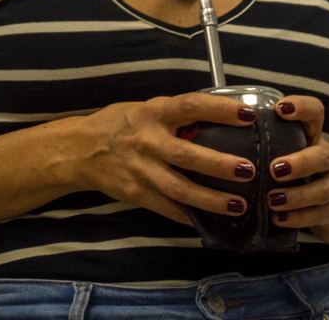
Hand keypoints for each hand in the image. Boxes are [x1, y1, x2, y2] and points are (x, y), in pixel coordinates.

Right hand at [71, 93, 261, 224]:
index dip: (220, 109)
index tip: (248, 115)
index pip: (190, 106)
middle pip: (187, 155)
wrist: (79, 150)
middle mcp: (147, 141)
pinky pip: (168, 208)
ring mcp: (141, 170)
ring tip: (239, 205)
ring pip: (180, 188)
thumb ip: (175, 114)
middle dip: (220, 165)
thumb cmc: (118, 124)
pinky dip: (190, 217)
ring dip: (212, 200)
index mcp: (152, 113)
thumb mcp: (144, 108)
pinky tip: (210, 222)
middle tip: (249, 170)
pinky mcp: (136, 193)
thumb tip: (219, 118)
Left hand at [263, 96, 328, 240]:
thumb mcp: (285, 154)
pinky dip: (298, 217)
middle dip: (300, 162)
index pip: (316, 112)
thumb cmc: (298, 174)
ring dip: (296, 196)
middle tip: (273, 169)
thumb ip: (263, 144)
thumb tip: (214, 135)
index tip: (280, 109)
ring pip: (323, 190)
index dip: (302, 107)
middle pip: (323, 155)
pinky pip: (321, 215)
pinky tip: (278, 219)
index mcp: (315, 137)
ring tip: (271, 201)